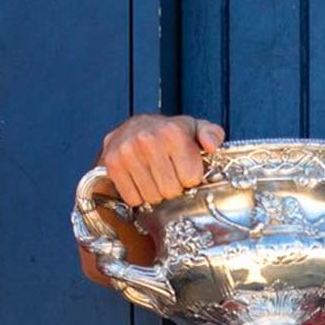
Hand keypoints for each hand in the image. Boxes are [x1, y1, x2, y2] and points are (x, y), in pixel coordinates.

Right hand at [99, 114, 224, 205]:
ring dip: (157, 193)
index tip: (187, 171)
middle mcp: (148, 140)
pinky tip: (142, 181)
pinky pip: (132, 198)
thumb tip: (212, 146)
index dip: (191, 179)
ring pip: (152, 197)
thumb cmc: (170, 132)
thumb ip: (212, 134)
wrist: (135, 126)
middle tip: (171, 175)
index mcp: (173, 132)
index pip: (191, 178)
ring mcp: (127, 152)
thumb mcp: (196, 128)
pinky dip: (139, 196)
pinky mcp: (112, 164)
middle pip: (171, 190)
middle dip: (175, 187)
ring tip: (157, 177)